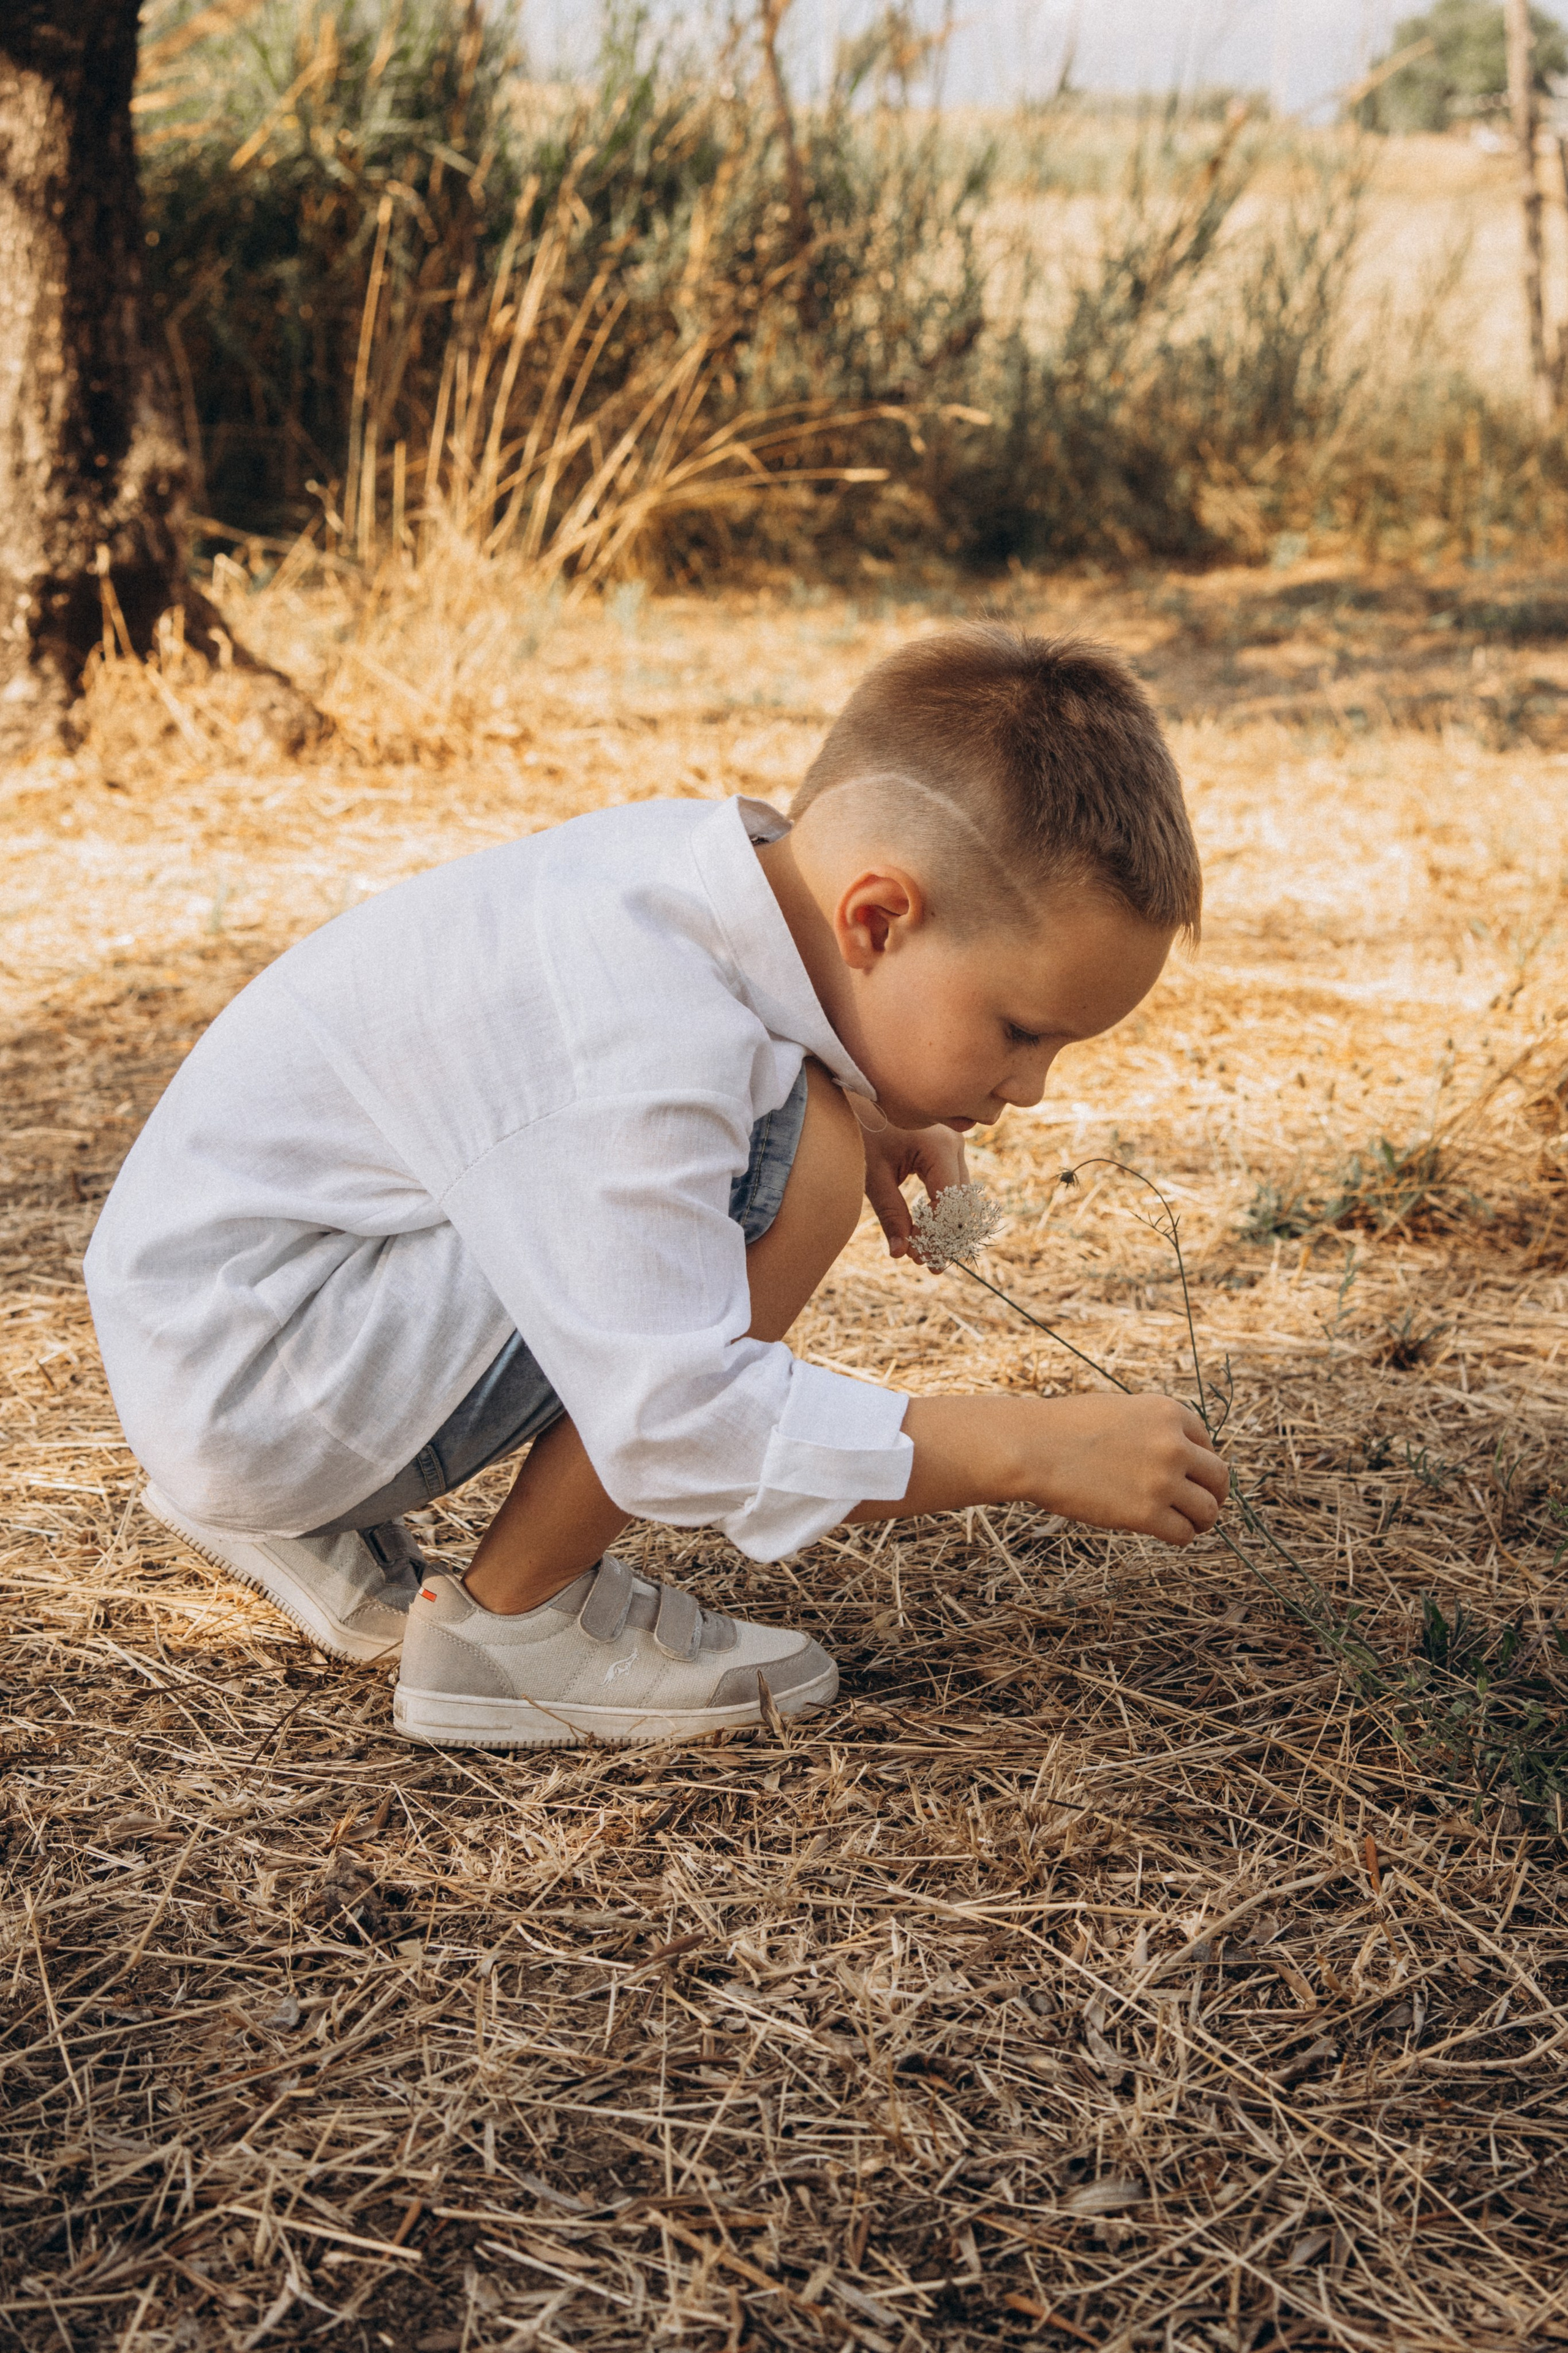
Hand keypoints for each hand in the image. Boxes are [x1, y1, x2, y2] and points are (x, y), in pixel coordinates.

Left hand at [861, 1121, 969, 1258]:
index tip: (922, 1261)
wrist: (857, 1095)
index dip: (937, 1237)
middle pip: (961, 1203)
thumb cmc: (862, 1130)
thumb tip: (900, 1253)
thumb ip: (891, 1215)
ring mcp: (955, 1142)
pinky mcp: (948, 1145)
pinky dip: (942, 1208)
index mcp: (940, 1148)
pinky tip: (927, 1229)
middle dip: (945, 1236)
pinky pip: (954, 1183)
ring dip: (945, 1224)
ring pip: (961, 1195)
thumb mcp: (874, 1176)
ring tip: (924, 1251)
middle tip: (927, 1264)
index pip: (948, 1205)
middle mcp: (955, 1143)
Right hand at [1024, 1392, 1227, 1544]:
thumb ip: (1152, 1429)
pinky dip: (1182, 1536)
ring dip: (1204, 1519)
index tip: (1192, 1476)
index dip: (1201, 1462)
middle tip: (1205, 1505)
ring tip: (1192, 1525)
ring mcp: (1163, 1480)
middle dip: (1214, 1492)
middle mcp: (1174, 1444)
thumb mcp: (1120, 1411)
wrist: (1032, 1448)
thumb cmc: (1065, 1428)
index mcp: (1168, 1412)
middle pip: (1218, 1476)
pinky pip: (1183, 1533)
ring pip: (1207, 1509)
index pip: (1206, 1441)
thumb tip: (1176, 1456)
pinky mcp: (1147, 1513)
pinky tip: (1169, 1534)